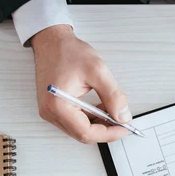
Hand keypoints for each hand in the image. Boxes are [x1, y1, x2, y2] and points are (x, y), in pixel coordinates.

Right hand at [32, 25, 130, 142]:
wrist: (51, 41)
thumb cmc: (67, 51)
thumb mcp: (97, 71)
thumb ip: (113, 96)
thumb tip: (123, 116)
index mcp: (57, 104)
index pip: (85, 132)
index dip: (108, 133)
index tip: (124, 128)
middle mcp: (50, 112)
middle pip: (82, 134)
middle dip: (105, 130)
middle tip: (122, 122)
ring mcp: (51, 111)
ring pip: (80, 130)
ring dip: (99, 124)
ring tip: (114, 112)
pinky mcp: (55, 108)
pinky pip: (76, 121)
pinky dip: (91, 118)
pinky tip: (102, 108)